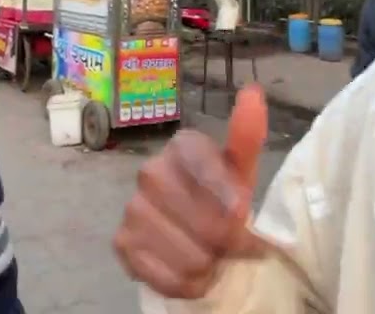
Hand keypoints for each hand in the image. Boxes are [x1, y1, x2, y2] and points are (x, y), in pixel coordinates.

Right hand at [113, 85, 269, 298]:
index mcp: (182, 147)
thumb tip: (253, 92)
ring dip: (208, 266)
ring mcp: (132, 208)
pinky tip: (188, 272)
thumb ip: (246, 136)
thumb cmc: (220, 199)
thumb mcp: (240, 171)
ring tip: (208, 257)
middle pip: (208, 225)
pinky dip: (185, 284)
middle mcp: (150, 171)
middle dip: (226, 242)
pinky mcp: (121, 243)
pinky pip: (166, 277)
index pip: (215, 180)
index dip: (234, 206)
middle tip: (227, 243)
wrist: (188, 236)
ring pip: (190, 256)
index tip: (241, 214)